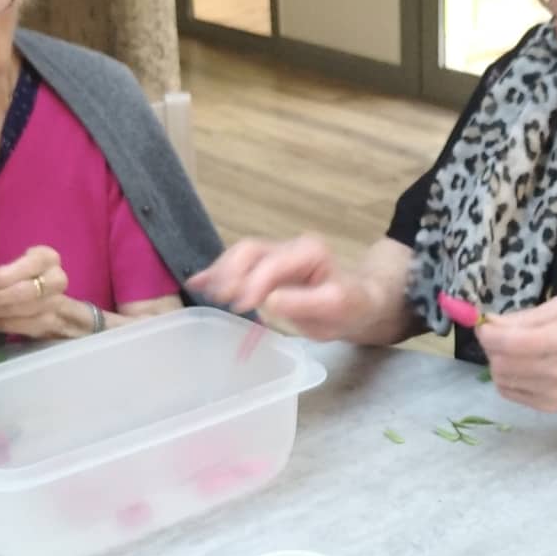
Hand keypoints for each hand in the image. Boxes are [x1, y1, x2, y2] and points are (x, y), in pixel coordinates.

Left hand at [0, 246, 87, 338]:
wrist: (36, 294)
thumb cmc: (13, 276)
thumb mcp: (8, 263)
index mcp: (48, 258)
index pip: (28, 265)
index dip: (3, 277)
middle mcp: (58, 280)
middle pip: (27, 291)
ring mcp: (59, 303)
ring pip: (29, 310)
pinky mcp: (54, 324)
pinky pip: (30, 326)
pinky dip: (5, 324)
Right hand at [190, 236, 373, 340]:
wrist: (359, 303)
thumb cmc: (350, 306)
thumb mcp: (335, 307)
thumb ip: (305, 303)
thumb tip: (270, 301)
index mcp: (310, 253)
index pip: (273, 264)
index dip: (254, 283)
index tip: (240, 305)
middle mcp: (291, 247)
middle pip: (251, 251)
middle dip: (231, 272)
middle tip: (219, 297)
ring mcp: (277, 254)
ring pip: (241, 255)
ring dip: (220, 272)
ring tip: (201, 289)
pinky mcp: (267, 266)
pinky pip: (239, 264)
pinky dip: (218, 272)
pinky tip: (197, 281)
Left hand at [477, 298, 556, 412]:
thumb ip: (520, 317)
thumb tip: (486, 323)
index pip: (508, 342)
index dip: (487, 333)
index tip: (485, 324)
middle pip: (500, 363)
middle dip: (491, 347)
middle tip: (498, 336)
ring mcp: (554, 393)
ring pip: (501, 379)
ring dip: (498, 362)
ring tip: (513, 351)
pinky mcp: (549, 406)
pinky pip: (509, 392)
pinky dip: (507, 377)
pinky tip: (522, 367)